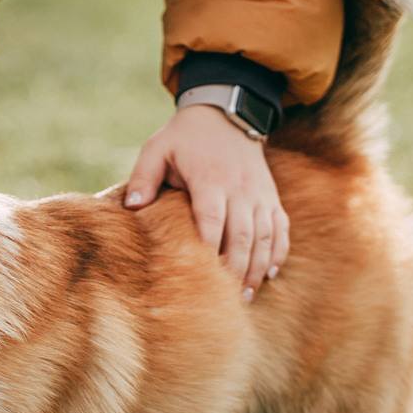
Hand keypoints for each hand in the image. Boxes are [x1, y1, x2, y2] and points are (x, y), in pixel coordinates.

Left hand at [124, 104, 288, 299]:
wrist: (227, 111)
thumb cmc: (186, 136)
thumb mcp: (157, 148)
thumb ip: (143, 178)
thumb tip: (131, 208)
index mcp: (210, 180)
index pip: (212, 221)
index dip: (209, 250)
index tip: (200, 277)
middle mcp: (241, 189)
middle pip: (243, 236)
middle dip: (235, 270)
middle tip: (226, 300)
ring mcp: (260, 194)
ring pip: (265, 237)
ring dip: (257, 268)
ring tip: (246, 296)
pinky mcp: (272, 196)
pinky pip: (281, 228)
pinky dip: (277, 252)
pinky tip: (269, 274)